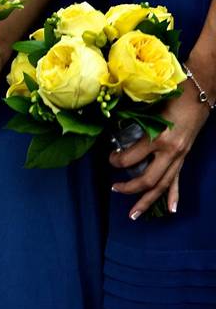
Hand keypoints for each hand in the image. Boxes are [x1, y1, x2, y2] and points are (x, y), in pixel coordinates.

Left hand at [110, 89, 210, 219]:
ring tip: (134, 214)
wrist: (199, 94)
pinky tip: (170, 209)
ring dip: (147, 201)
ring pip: (162, 186)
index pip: (129, 158)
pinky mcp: (184, 157)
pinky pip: (177, 180)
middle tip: (114, 188)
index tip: (109, 157)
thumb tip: (112, 133)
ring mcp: (179, 156)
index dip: (115, 161)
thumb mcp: (148, 109)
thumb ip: (133, 124)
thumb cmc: (172, 96)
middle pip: (147, 180)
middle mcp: (170, 151)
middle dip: (129, 188)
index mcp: (158, 138)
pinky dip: (173, 196)